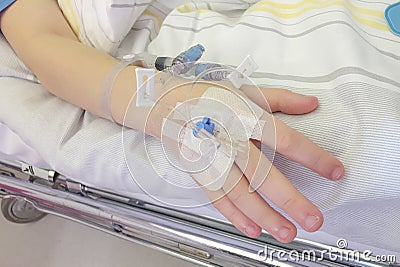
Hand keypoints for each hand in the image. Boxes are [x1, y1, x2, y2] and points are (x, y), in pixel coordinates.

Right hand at [200, 87, 343, 241]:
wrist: (168, 105)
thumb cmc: (208, 97)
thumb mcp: (246, 91)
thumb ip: (282, 99)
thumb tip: (312, 103)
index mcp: (246, 119)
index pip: (287, 140)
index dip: (313, 158)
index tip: (334, 171)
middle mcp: (231, 142)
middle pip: (263, 175)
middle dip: (290, 200)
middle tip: (312, 219)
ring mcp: (213, 160)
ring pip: (240, 194)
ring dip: (264, 216)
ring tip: (286, 232)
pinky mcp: (200, 172)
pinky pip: (218, 199)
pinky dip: (235, 216)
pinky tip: (252, 228)